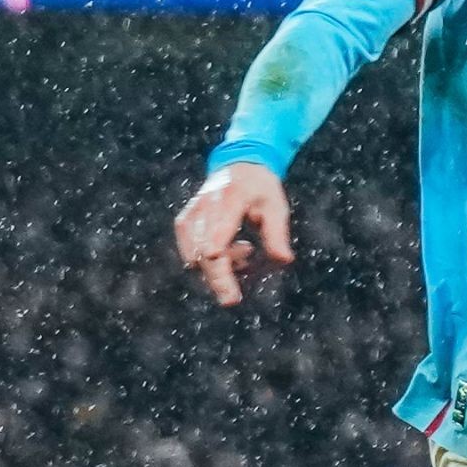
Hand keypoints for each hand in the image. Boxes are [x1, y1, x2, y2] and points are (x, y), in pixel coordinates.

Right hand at [173, 163, 293, 305]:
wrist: (238, 167)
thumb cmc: (261, 190)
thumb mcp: (277, 207)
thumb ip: (277, 234)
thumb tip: (283, 262)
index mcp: (228, 200)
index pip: (216, 245)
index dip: (221, 276)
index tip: (231, 299)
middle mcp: (203, 208)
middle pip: (202, 257)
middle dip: (220, 279)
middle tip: (234, 296)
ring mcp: (190, 216)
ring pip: (195, 259)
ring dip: (220, 267)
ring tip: (247, 249)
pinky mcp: (183, 224)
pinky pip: (192, 255)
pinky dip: (211, 261)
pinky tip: (232, 249)